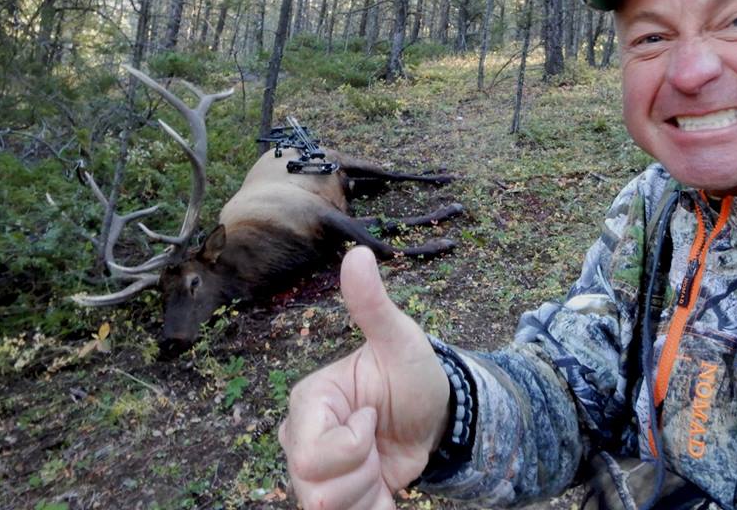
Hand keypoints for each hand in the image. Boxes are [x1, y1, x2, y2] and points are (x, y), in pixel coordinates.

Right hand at [279, 246, 450, 509]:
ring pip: (326, 506)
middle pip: (313, 484)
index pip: (309, 448)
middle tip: (379, 440)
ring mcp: (314, 470)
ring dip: (365, 490)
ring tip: (381, 460)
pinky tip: (383, 490)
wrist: (436, 415)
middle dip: (360, 470)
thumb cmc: (414, 373)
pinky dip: (370, 509)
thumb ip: (373, 305)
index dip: (352, 443)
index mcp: (309, 401)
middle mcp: (300, 437)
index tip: (374, 418)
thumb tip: (357, 253)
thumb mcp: (401, 340)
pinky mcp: (333, 494)